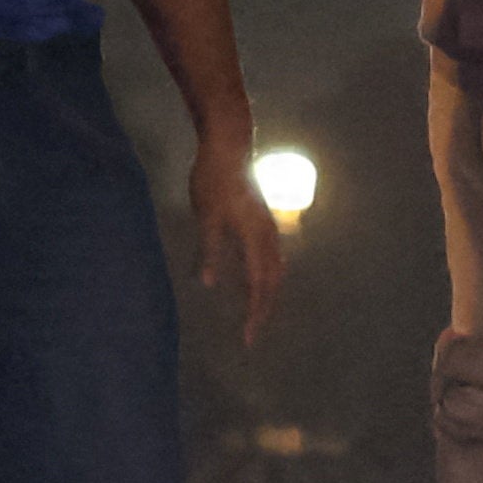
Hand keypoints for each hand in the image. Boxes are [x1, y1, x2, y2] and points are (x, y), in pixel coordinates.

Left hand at [188, 139, 284, 342]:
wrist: (230, 144)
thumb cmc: (214, 178)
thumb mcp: (207, 216)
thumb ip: (211, 250)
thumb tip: (211, 285)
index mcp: (255, 238)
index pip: (259, 286)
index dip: (254, 314)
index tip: (247, 339)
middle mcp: (268, 235)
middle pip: (272, 282)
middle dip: (263, 310)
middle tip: (250, 333)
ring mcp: (269, 226)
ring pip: (276, 269)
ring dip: (267, 294)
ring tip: (255, 312)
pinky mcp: (264, 219)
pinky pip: (272, 256)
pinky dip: (266, 276)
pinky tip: (254, 278)